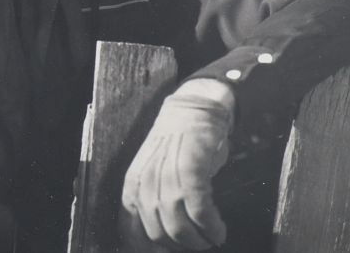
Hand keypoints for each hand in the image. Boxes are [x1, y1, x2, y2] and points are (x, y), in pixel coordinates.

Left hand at [119, 79, 235, 249]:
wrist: (194, 110)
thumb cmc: (177, 145)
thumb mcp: (154, 173)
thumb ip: (152, 200)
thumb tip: (160, 236)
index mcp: (132, 184)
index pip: (131, 230)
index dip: (149, 248)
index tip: (169, 252)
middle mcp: (145, 182)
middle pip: (158, 234)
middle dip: (180, 247)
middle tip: (197, 246)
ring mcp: (167, 177)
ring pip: (180, 227)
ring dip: (199, 241)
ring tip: (211, 240)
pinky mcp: (191, 172)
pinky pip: (200, 211)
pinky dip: (211, 226)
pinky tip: (218, 229)